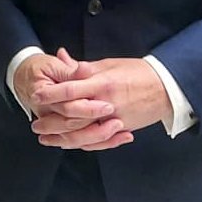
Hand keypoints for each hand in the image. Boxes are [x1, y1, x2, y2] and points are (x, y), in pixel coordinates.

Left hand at [30, 50, 172, 150]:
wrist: (165, 88)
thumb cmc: (136, 72)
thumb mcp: (108, 64)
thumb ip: (83, 67)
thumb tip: (62, 57)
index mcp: (101, 84)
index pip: (70, 90)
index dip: (51, 94)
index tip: (36, 96)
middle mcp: (105, 104)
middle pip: (72, 118)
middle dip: (51, 122)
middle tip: (35, 125)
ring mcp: (113, 120)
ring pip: (83, 135)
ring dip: (62, 138)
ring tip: (47, 139)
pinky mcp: (120, 130)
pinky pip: (98, 141)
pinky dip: (82, 144)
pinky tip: (69, 144)